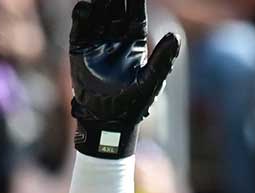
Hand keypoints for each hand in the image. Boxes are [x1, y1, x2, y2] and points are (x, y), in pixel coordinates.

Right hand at [69, 0, 179, 157]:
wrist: (109, 120)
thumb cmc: (134, 103)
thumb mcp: (152, 80)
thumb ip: (163, 58)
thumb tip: (175, 36)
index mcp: (134, 43)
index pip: (134, 15)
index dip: (134, 1)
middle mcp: (115, 40)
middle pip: (115, 11)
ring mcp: (97, 44)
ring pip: (97, 17)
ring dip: (98, 3)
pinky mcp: (80, 51)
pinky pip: (79, 31)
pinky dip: (81, 19)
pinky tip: (84, 7)